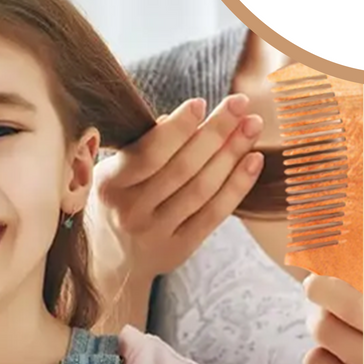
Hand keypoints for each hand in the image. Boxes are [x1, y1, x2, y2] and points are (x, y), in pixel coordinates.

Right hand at [88, 94, 262, 330]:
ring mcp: (156, 233)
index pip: (150, 154)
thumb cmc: (119, 199)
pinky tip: (254, 159)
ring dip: (232, 153)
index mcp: (111, 184)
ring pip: (202, 188)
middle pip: (183, 168)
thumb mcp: (117, 171)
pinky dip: (238, 185)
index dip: (179, 128)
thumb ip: (145, 144)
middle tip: (240, 103)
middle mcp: (131, 211)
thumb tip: (179, 117)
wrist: (109, 261)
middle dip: (216, 131)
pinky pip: (215, 213)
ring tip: (253, 125)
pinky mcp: (179, 249)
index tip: (201, 102)